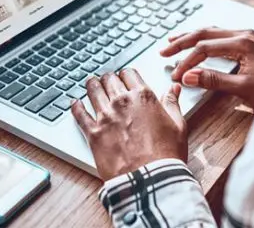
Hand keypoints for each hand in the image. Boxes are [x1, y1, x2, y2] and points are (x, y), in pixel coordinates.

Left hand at [71, 68, 186, 180]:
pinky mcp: (93, 133)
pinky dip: (76, 107)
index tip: (125, 78)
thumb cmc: (166, 155)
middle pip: (109, 79)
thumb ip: (172, 104)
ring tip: (91, 85)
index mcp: (144, 97)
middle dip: (109, 79)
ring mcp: (105, 116)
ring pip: (92, 90)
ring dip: (92, 86)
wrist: (149, 179)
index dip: (127, 75)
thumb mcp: (178, 126)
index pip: (129, 74)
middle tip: (108, 81)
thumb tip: (173, 90)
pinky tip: (75, 104)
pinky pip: (79, 114)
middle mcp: (122, 102)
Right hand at [160, 28, 253, 107]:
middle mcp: (245, 34)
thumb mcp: (244, 89)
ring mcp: (248, 37)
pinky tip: (198, 42)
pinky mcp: (250, 43)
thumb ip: (214, 80)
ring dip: (192, 37)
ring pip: (213, 32)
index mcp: (243, 43)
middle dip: (183, 42)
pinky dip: (205, 39)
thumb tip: (188, 76)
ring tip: (174, 41)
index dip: (187, 61)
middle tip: (164, 51)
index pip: (205, 47)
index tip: (175, 75)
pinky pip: (221, 36)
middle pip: (206, 33)